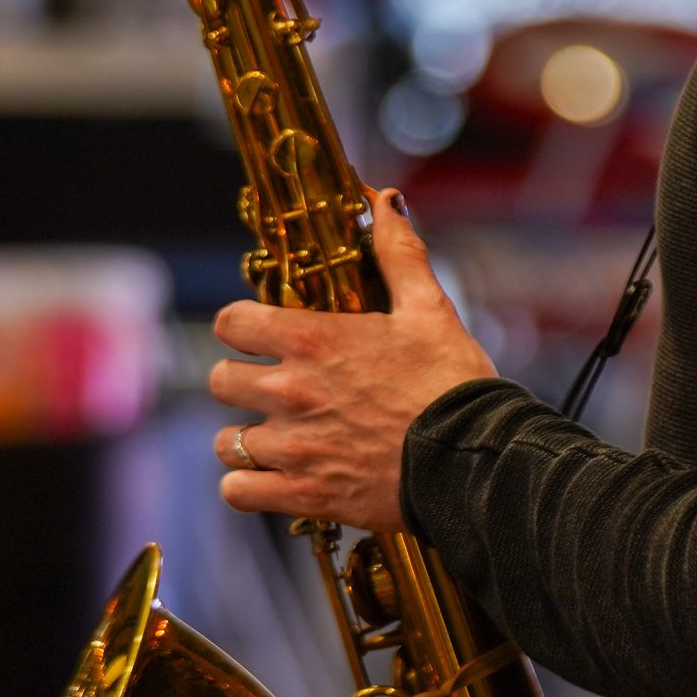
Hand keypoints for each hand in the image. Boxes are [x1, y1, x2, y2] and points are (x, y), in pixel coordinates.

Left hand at [210, 189, 496, 530]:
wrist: (475, 461)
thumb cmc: (453, 382)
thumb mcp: (428, 309)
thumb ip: (397, 252)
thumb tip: (383, 201)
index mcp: (314, 339)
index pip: (231, 321)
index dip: (242, 325)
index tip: (261, 334)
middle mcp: (292, 391)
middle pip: (220, 380)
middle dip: (243, 381)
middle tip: (274, 388)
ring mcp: (293, 446)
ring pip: (226, 440)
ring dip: (248, 437)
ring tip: (279, 437)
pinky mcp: (302, 494)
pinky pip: (238, 490)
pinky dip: (249, 485)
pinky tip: (275, 477)